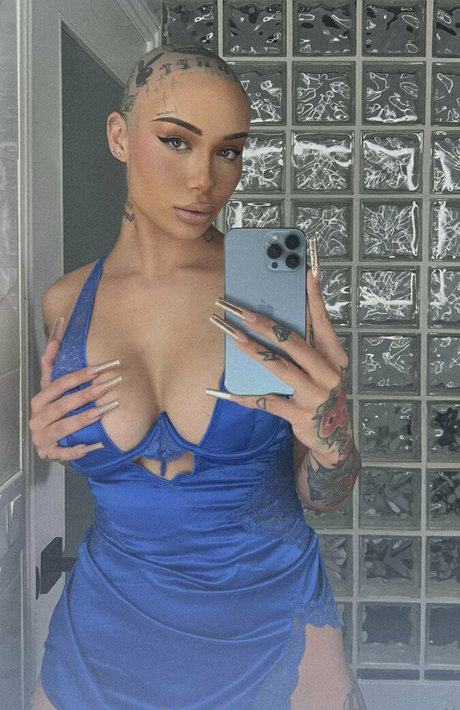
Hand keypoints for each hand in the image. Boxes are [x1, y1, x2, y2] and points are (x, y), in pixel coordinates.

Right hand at [29, 318, 120, 461]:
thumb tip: (57, 330)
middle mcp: (38, 417)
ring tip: (102, 412)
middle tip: (107, 387)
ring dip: (83, 419)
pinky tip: (90, 446)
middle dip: (85, 395)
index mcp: (40, 399)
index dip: (78, 377)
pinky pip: (62, 453)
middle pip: (62, 405)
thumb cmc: (54, 410)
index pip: (58, 384)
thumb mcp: (52, 387)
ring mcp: (42, 437)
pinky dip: (75, 450)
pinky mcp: (49, 453)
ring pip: (63, 427)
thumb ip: (53, 361)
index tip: (98, 369)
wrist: (48, 442)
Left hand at [207, 269, 351, 461]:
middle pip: (293, 342)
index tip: (305, 272)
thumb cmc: (322, 392)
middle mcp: (327, 373)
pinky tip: (227, 390)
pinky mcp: (299, 415)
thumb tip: (285, 314)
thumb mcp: (324, 367)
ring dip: (254, 351)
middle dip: (265, 324)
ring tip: (234, 337)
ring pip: (279, 368)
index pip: (322, 321)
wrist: (334, 436)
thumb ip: (309, 343)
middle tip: (242, 311)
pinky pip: (268, 402)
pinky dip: (246, 397)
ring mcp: (314, 395)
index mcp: (334, 356)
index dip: (313, 297)